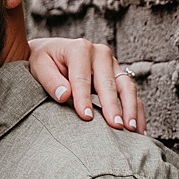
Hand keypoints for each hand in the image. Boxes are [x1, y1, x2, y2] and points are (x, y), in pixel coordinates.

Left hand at [27, 36, 146, 133]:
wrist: (52, 53)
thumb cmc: (44, 61)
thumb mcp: (40, 67)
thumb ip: (51, 81)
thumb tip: (64, 95)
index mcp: (80, 49)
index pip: (83, 78)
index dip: (84, 99)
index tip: (86, 117)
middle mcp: (100, 54)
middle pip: (109, 83)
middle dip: (113, 106)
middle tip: (115, 126)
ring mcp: (112, 65)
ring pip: (126, 87)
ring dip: (130, 109)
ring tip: (130, 129)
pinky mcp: (118, 76)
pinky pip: (131, 93)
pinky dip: (136, 110)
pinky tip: (138, 128)